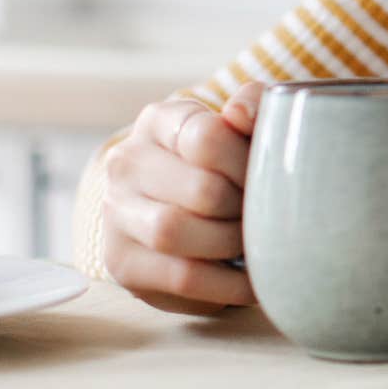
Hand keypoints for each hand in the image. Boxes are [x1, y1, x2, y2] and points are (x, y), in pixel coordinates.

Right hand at [102, 81, 265, 313]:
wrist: (188, 205)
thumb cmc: (227, 161)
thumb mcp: (244, 123)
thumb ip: (256, 104)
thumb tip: (240, 113)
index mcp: (158, 121)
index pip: (206, 137)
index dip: (248, 162)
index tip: (270, 175)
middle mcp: (125, 163)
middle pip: (200, 190)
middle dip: (247, 209)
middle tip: (271, 215)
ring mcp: (115, 214)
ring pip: (176, 233)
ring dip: (232, 244)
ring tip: (259, 244)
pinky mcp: (122, 263)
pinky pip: (178, 277)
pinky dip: (226, 284)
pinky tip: (252, 282)